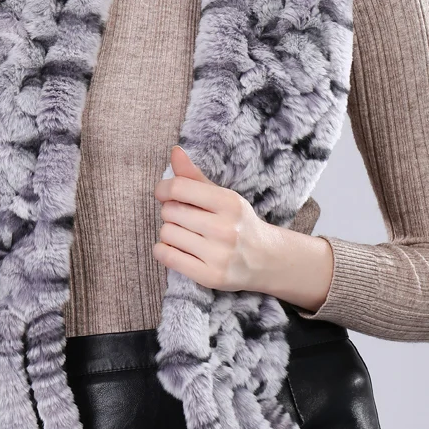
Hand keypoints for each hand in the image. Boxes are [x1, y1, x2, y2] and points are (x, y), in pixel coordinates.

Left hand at [152, 145, 275, 291]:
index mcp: (229, 203)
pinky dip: (163, 250)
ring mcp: (218, 255)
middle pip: (170, 211)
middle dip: (171, 212)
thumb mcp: (222, 196)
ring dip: (169, 232)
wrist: (265, 259)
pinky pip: (167, 256)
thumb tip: (175, 152)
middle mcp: (225, 229)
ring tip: (185, 234)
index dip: (164, 189)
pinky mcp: (210, 276)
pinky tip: (175, 248)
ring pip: (166, 233)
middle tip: (184, 217)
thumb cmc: (237, 223)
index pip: (179, 188)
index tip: (164, 193)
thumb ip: (194, 176)